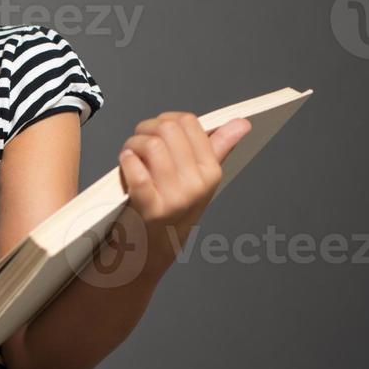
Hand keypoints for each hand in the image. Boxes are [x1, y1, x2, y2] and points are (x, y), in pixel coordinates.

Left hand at [117, 111, 252, 264]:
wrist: (154, 249)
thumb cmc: (173, 208)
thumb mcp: (200, 180)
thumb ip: (218, 148)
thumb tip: (242, 123)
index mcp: (211, 171)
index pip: (189, 122)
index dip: (166, 119)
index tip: (156, 132)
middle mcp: (197, 184)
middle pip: (167, 128)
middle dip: (146, 128)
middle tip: (138, 143)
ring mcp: (175, 197)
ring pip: (150, 144)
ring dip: (132, 144)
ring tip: (130, 155)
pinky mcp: (150, 208)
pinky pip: (136, 170)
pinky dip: (126, 161)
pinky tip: (125, 165)